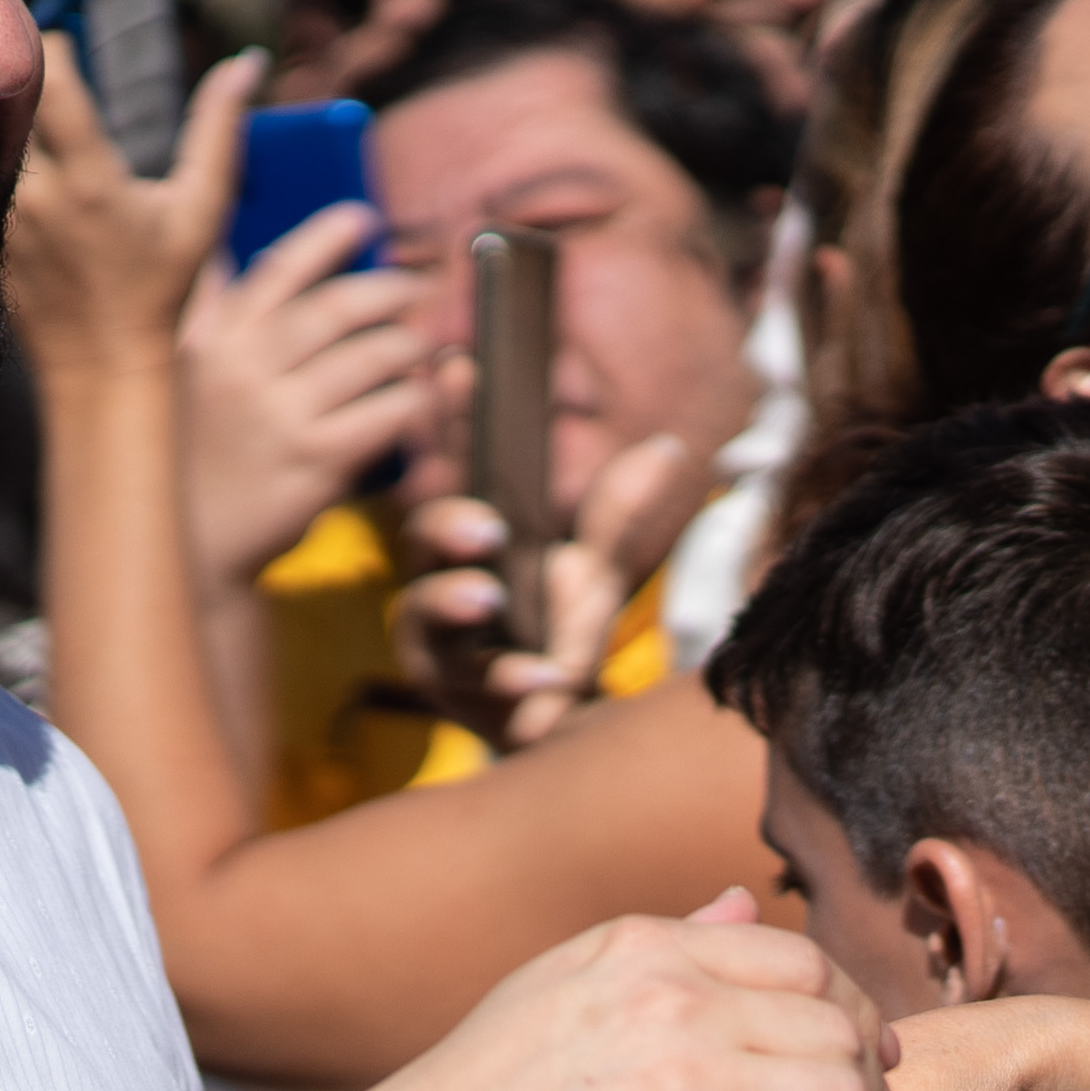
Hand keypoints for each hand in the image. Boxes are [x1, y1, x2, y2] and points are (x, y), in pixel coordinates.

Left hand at [8, 47, 259, 390]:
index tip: (64, 45)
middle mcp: (38, 197)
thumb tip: (248, 62)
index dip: (53, 48)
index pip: (51, 82)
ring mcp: (0, 219)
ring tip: (8, 105)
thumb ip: (220, 130)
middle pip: (4, 102)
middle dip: (16, 77)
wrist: (100, 362)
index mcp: (92, 182)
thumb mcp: (202, 208)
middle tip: (26, 58)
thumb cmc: (161, 284)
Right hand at [174, 201, 427, 582]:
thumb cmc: (194, 453)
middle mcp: (245, 371)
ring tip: (423, 344)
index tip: (366, 219)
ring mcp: (281, 417)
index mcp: (215, 340)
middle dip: (390, 289)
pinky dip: (415, 398)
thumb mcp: (187, 374)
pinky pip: (388, 414)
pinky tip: (421, 396)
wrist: (193, 545)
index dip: (326, 237)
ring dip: (410, 344)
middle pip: (337, 308)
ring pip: (371, 357)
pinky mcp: (317, 464)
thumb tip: (223, 253)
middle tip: (419, 288)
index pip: (278, 270)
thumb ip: (210, 311)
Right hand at [332, 891, 903, 1090]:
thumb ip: (659, 952)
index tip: (864, 1053)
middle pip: (836, 1022)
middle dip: (876, 1076)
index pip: (795, 958)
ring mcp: (686, 1082)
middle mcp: (672, 999)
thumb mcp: (553, 993)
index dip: (848, 1008)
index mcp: (639, 947)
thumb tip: (740, 902)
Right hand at [392, 432, 718, 751]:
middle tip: (484, 523)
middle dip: (445, 523)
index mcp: (469, 537)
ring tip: (488, 597)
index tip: (459, 366)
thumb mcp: (595, 567)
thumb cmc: (558, 632)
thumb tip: (668, 446)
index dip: (453, 419)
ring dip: (454, 603)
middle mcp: (438, 580)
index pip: (458, 468)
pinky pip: (475, 686)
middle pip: (422, 538)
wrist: (562, 724)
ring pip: (427, 616)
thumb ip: (616, 512)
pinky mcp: (453, 697)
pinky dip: (511, 679)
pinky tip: (546, 676)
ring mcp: (438, 641)